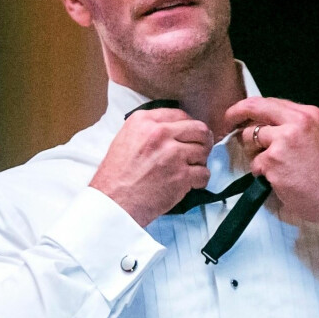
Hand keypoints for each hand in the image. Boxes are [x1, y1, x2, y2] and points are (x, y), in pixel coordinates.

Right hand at [90, 107, 213, 226]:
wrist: (114, 202)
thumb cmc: (117, 176)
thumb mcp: (125, 139)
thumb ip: (148, 130)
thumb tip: (172, 130)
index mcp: (144, 121)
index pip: (180, 115)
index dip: (188, 127)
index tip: (189, 136)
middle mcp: (160, 133)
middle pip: (199, 129)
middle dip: (203, 141)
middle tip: (199, 152)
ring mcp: (173, 154)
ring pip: (204, 151)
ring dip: (200, 162)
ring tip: (190, 170)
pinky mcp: (182, 175)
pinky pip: (204, 174)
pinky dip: (200, 180)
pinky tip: (190, 184)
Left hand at [224, 97, 318, 230]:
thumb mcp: (316, 138)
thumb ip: (293, 127)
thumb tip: (265, 126)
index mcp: (308, 114)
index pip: (270, 102)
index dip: (249, 107)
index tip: (238, 112)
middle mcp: (295, 122)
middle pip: (255, 109)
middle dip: (236, 114)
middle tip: (227, 123)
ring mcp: (283, 141)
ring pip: (250, 137)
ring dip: (253, 152)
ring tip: (271, 165)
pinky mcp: (273, 160)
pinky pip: (254, 163)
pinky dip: (260, 172)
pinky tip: (276, 179)